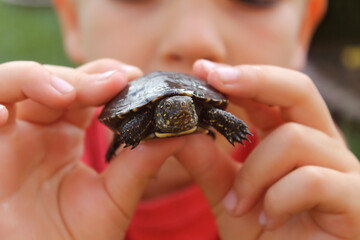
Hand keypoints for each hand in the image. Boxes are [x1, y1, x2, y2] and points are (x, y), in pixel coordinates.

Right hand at [0, 60, 184, 238]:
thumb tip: (180, 132)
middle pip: (50, 81)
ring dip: (37, 81)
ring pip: (10, 86)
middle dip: (80, 78)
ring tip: (67, 95)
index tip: (131, 75)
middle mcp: (35, 132)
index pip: (81, 89)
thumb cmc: (78, 239)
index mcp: (64, 136)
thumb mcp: (115, 198)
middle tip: (112, 83)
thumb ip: (141, 162)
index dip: (102, 77)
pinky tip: (5, 114)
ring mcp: (9, 141)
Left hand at [175, 60, 359, 239]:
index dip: (240, 76)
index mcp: (295, 140)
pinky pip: (311, 179)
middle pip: (299, 89)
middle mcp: (323, 147)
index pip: (274, 93)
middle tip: (217, 80)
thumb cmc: (264, 237)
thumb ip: (207, 164)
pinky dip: (277, 200)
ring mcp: (345, 172)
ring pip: (294, 139)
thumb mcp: (227, 195)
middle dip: (255, 80)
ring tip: (239, 205)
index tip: (204, 69)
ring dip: (254, 173)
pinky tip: (267, 221)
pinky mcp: (356, 201)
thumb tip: (180, 130)